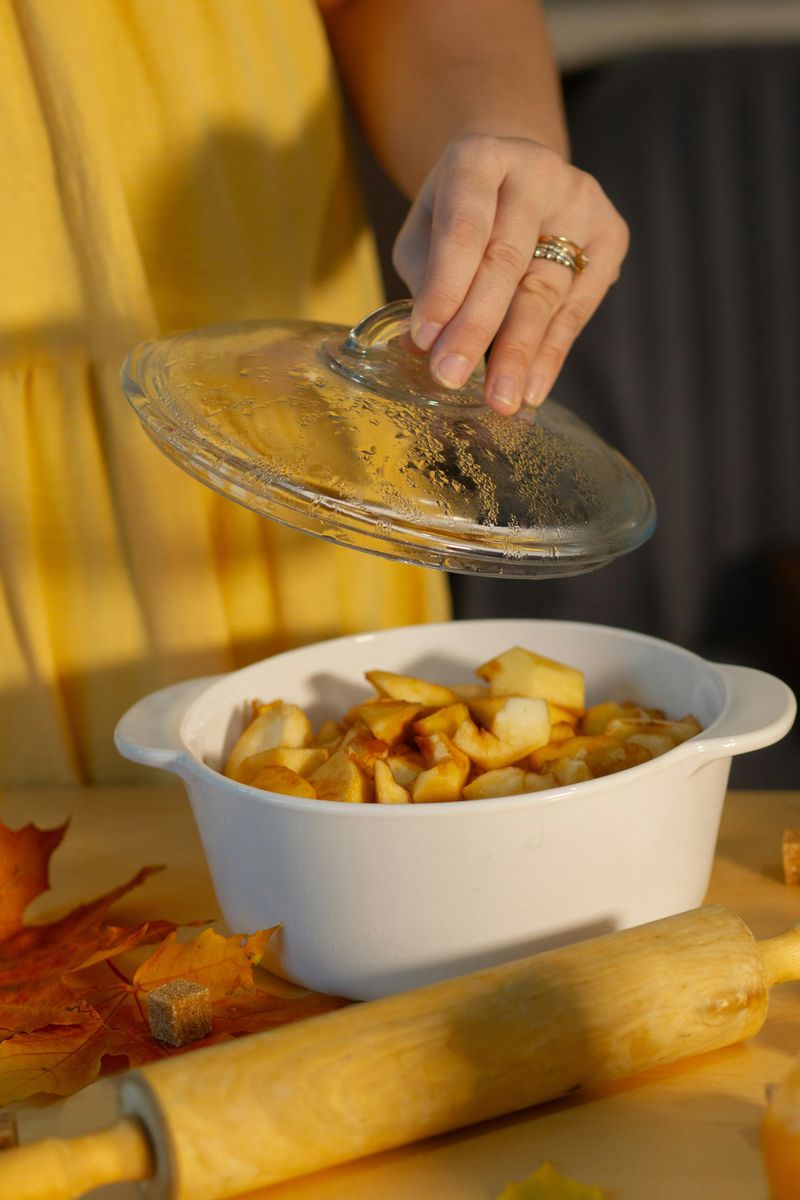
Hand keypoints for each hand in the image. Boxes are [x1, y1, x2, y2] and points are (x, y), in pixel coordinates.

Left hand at [393, 134, 628, 413]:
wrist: (519, 175)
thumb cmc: (462, 211)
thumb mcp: (425, 231)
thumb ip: (424, 280)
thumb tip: (420, 347)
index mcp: (480, 157)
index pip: (464, 228)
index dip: (445, 287)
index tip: (424, 341)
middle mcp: (538, 170)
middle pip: (507, 262)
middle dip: (477, 327)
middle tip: (452, 378)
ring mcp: (582, 201)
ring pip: (546, 291)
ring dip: (519, 353)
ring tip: (501, 400)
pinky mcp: (612, 234)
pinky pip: (577, 308)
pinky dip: (551, 353)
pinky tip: (533, 388)